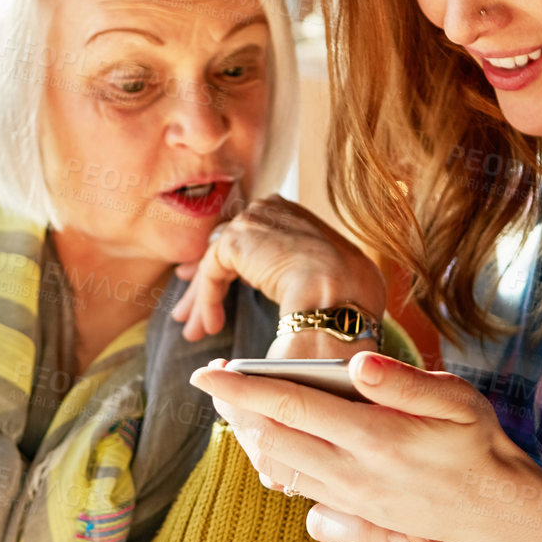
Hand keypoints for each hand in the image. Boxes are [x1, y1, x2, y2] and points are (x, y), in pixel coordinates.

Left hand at [171, 195, 385, 342]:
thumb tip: (297, 306)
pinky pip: (212, 272)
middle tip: (192, 314)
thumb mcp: (328, 282)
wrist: (340, 295)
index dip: (233, 267)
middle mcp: (271, 210)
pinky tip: (212, 326)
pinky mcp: (235, 240)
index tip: (217, 292)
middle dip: (208, 285)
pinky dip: (208, 300)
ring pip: (217, 263)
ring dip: (203, 299)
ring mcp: (253, 221)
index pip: (253, 237)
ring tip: (194, 331)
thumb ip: (303, 282)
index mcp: (294, 215)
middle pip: (229, 248)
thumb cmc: (349, 297)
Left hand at [188, 350, 541, 541]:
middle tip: (210, 381)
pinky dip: (273, 459)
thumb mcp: (457, 401)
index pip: (292, 406)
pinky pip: (297, 484)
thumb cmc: (477, 443)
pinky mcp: (351, 510)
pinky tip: (268, 437)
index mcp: (374, 437)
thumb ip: (405, 382)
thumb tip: (357, 362)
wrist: (494, 511)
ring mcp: (348, 496)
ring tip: (232, 404)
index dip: (243, 389)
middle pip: (271, 438)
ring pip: (278, 465)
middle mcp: (352, 471)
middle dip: (235, 409)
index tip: (206, 373)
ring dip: (249, 435)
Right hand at [304, 505, 500, 541]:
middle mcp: (349, 533)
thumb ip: (422, 496)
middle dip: (369, 531)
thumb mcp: (449, 506)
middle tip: (413, 540)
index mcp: (361, 500)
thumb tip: (408, 515)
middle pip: (320, 523)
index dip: (364, 493)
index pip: (332, 485)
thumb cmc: (459, 534)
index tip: (414, 499)